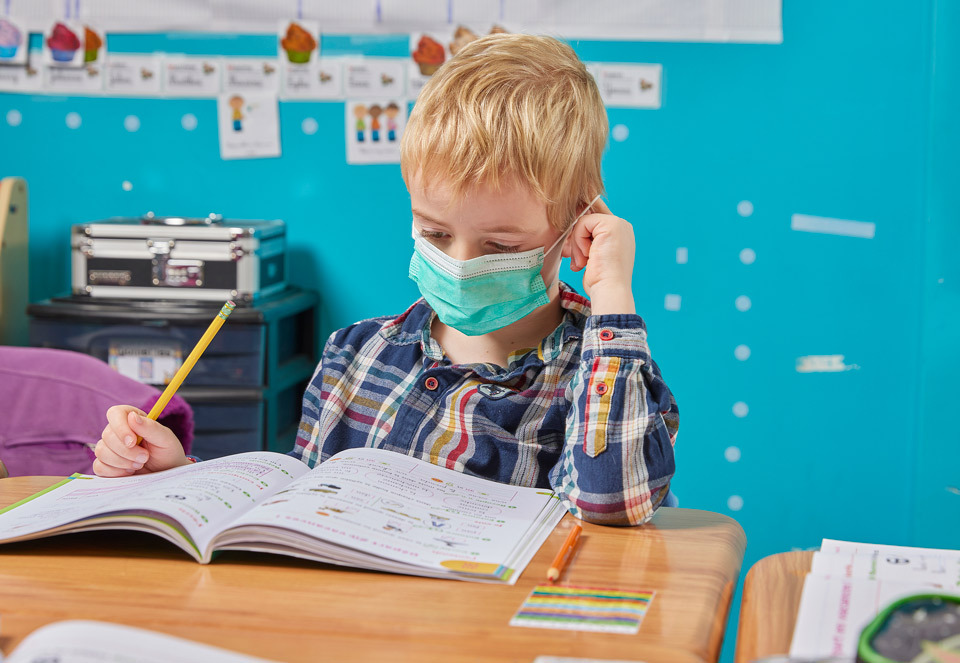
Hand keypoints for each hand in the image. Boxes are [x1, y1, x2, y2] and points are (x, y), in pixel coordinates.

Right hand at [93, 405, 189, 476]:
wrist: (166, 473)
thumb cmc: (167, 453)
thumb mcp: (165, 439)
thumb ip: (150, 427)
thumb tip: (132, 417)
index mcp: (131, 419)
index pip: (115, 413)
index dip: (120, 427)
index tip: (132, 441)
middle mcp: (117, 432)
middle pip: (107, 436)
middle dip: (127, 451)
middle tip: (145, 458)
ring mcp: (109, 448)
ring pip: (101, 451)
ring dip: (122, 462)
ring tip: (140, 464)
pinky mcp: (105, 465)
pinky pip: (99, 466)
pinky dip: (115, 472)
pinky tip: (129, 472)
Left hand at [565, 198, 636, 314]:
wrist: (609, 290)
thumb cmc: (600, 280)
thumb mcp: (592, 256)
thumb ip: (586, 240)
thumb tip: (570, 230)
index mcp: (619, 234)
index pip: (592, 224)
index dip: (579, 235)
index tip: (576, 254)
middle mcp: (621, 227)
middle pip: (586, 221)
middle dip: (577, 240)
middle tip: (578, 260)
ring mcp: (618, 224)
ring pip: (583, 222)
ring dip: (577, 244)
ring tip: (583, 262)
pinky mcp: (611, 224)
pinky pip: (582, 223)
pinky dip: (579, 241)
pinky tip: (587, 256)